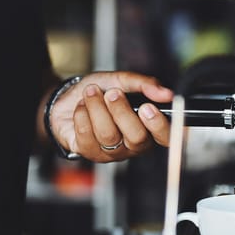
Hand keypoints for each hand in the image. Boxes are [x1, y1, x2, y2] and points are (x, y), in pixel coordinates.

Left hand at [49, 71, 173, 162]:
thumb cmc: (99, 91)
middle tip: (112, 93)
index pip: (166, 137)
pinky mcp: (90, 153)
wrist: (68, 98)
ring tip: (91, 93)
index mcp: (148, 128)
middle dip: (122, 111)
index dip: (159, 125)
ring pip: (108, 134)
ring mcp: (112, 152)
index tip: (147, 107)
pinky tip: (81, 107)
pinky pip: (87, 134)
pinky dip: (82, 114)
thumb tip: (165, 93)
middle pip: (137, 138)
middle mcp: (133, 144)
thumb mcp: (122, 80)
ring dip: (97, 107)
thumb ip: (144, 84)